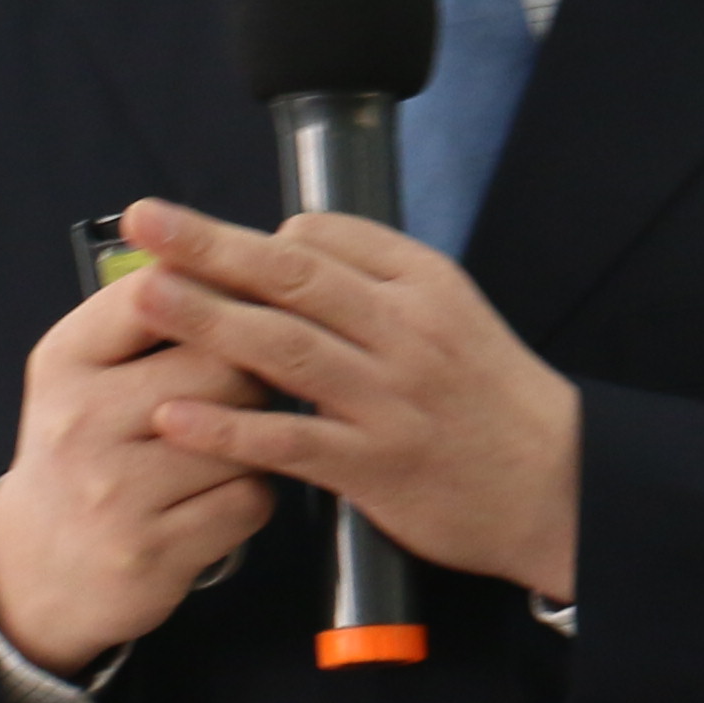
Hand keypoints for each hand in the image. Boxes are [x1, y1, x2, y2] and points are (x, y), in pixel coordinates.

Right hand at [0, 264, 283, 674]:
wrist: (35, 569)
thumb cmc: (80, 452)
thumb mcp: (81, 372)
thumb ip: (146, 317)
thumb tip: (233, 257)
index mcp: (64, 361)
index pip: (160, 293)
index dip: (224, 288)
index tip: (254, 294)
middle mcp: (82, 422)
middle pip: (221, 365)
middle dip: (254, 370)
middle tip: (252, 383)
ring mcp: (116, 492)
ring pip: (244, 435)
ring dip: (258, 437)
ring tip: (235, 441)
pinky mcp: (154, 551)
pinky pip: (250, 500)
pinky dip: (252, 495)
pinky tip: (221, 495)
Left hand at [115, 197, 581, 604]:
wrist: (560, 484)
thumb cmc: (490, 397)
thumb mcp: (451, 313)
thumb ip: (377, 280)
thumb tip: (291, 242)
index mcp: (422, 283)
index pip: (324, 236)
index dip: (254, 236)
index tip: (197, 238)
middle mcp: (404, 331)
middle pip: (291, 276)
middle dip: (210, 246)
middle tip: (145, 219)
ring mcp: (389, 399)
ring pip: (284, 347)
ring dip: (207, 319)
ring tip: (143, 295)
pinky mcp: (376, 466)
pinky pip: (289, 442)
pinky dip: (230, 428)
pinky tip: (176, 416)